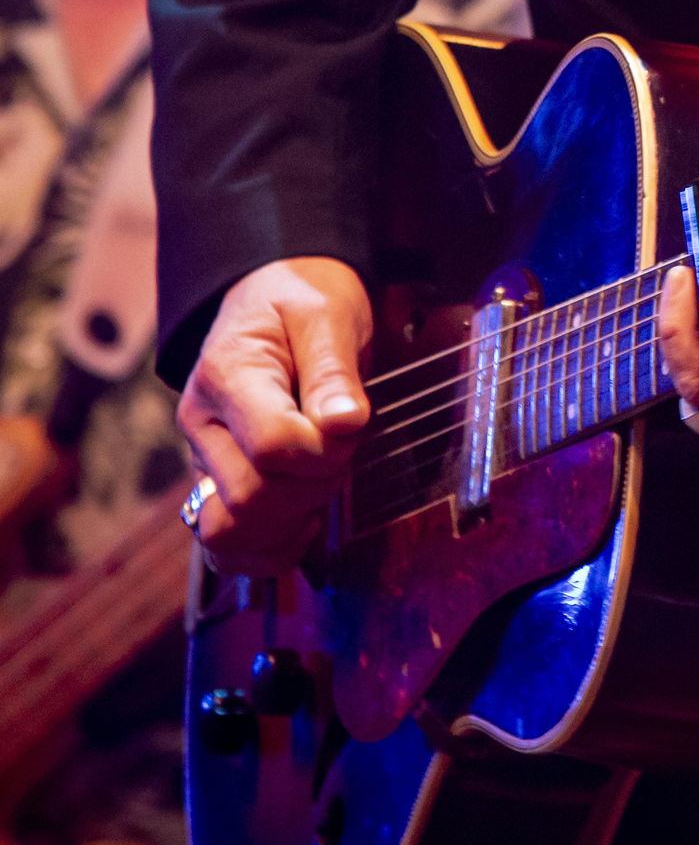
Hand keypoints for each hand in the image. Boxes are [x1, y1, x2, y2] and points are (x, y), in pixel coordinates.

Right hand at [177, 258, 372, 573]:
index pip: (270, 445)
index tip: (350, 425)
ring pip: (230, 533)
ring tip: (321, 480)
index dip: (322, 451)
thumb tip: (343, 425)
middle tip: (342, 450)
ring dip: (291, 520)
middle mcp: (202, 424)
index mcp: (226, 375)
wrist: (276, 296)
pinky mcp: (216, 486)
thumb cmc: (304, 300)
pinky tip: (306, 518)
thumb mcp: (328, 314)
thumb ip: (334, 372)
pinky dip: (270, 549)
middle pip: (250, 497)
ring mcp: (204, 460)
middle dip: (314, 485)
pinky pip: (228, 549)